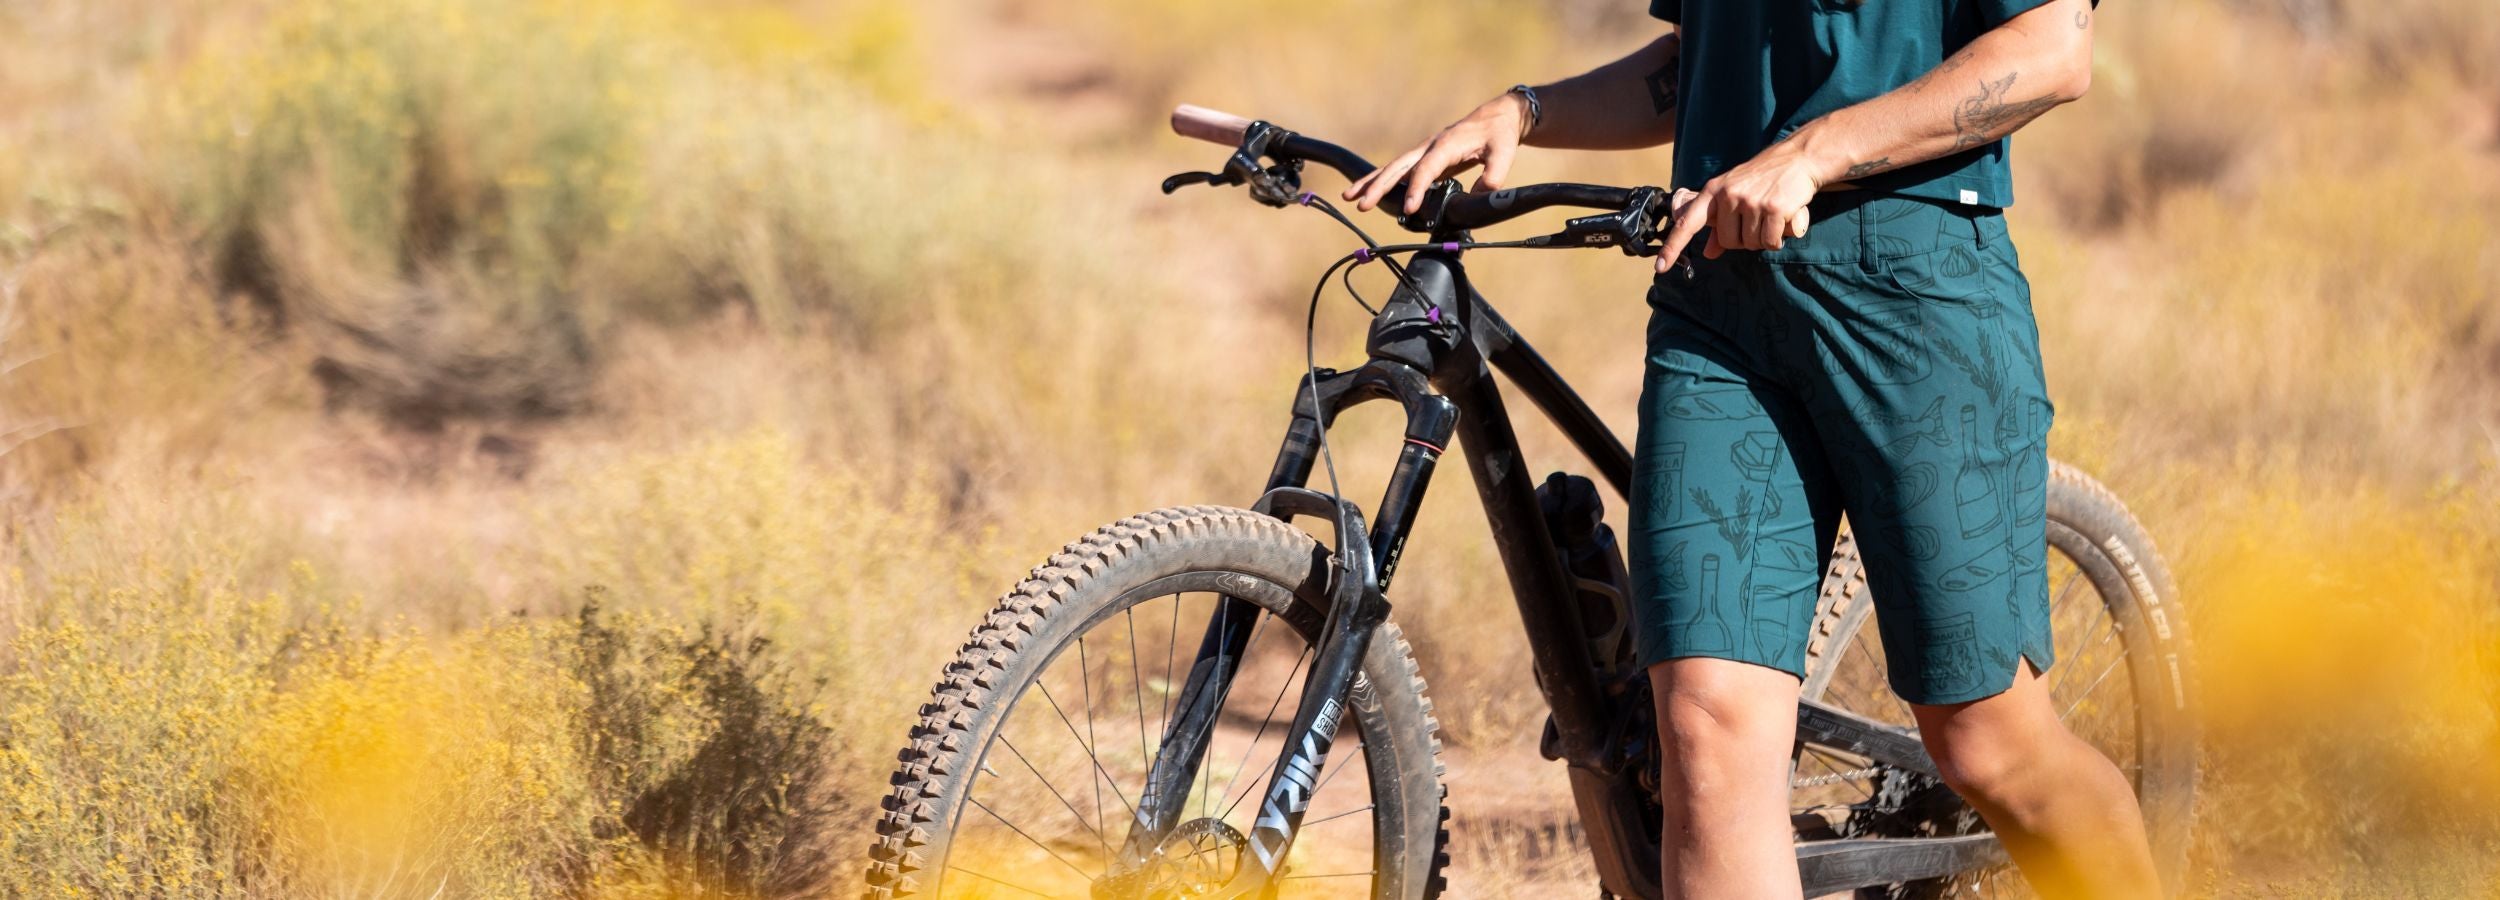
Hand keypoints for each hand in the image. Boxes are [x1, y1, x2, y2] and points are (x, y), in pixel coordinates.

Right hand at [1343, 92, 1529, 213]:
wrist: (1495, 117)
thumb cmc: (1498, 134)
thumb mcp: (1504, 153)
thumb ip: (1493, 176)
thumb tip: (1478, 196)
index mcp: (1447, 145)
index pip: (1427, 169)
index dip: (1417, 189)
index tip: (1409, 209)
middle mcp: (1429, 146)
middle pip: (1399, 167)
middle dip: (1379, 186)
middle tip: (1362, 204)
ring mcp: (1423, 151)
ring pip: (1392, 168)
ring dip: (1371, 182)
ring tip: (1349, 197)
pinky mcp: (1423, 158)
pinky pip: (1398, 171)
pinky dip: (1380, 181)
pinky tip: (1367, 192)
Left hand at [1654, 140, 1828, 271]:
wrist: (1798, 159)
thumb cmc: (1763, 179)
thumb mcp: (1735, 194)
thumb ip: (1720, 225)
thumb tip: (1708, 253)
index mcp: (1713, 191)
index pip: (1688, 222)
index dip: (1673, 246)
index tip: (1660, 266)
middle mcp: (1728, 195)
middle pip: (1728, 241)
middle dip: (1743, 238)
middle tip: (1757, 219)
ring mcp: (1751, 201)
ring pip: (1751, 244)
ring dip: (1763, 238)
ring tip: (1771, 216)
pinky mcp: (1774, 208)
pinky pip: (1770, 242)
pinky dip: (1778, 238)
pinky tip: (1783, 219)